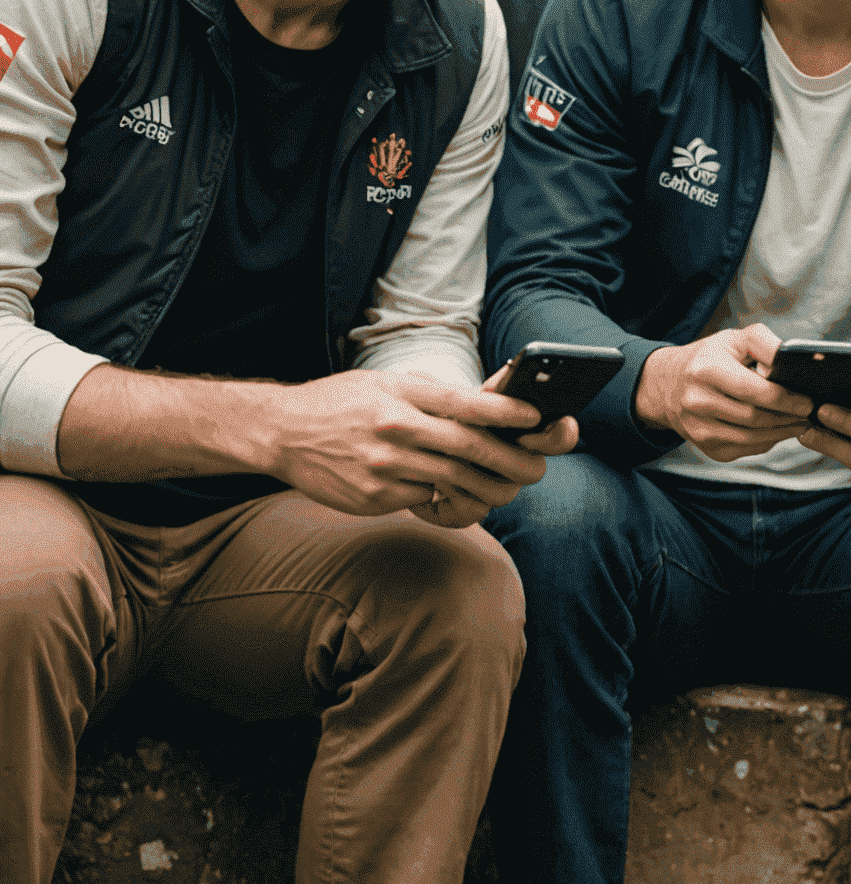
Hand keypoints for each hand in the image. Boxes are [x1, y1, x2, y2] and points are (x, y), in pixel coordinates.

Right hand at [267, 369, 578, 529]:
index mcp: (403, 394)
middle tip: (536, 467)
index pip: (464, 404)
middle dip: (510, 460)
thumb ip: (429, 394)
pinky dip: (445, 499)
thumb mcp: (385, 382)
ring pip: (450, 480)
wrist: (281, 431)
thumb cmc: (341, 402)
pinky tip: (457, 495)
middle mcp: (396, 429)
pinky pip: (422, 500)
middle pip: (467, 448)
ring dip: (486, 487)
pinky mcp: (373, 498)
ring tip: (508, 486)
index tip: (535, 417)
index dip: (504, 413)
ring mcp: (384, 467)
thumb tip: (479, 405)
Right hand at [633, 324, 811, 461]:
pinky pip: (744, 448)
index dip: (785, 399)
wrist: (668, 385)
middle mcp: (697, 401)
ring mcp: (698, 428)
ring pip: (752, 438)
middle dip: (788, 417)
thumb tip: (794, 361)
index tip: (807, 400)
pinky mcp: (704, 446)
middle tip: (809, 413)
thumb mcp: (732, 339)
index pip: (754, 391)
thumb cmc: (708, 358)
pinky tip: (777, 430)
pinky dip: (766, 441)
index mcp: (706, 370)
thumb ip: (764, 344)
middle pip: (755, 418)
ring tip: (799, 422)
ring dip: (781, 432)